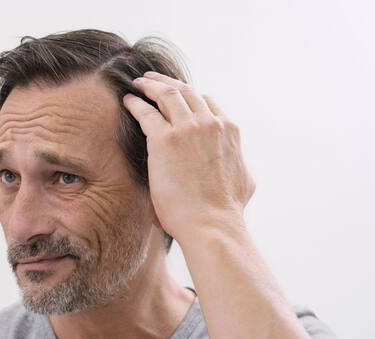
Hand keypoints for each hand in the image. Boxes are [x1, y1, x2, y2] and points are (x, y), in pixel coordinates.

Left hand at [122, 72, 254, 241]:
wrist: (212, 223)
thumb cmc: (226, 210)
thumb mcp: (245, 179)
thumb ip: (238, 163)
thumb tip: (238, 163)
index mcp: (229, 130)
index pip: (207, 102)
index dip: (189, 97)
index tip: (176, 96)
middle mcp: (210, 123)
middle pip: (186, 91)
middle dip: (167, 82)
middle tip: (152, 79)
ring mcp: (188, 128)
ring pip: (167, 94)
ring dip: (151, 85)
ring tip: (138, 83)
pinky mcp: (164, 139)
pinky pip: (146, 111)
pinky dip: (136, 103)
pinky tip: (128, 101)